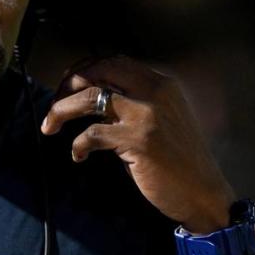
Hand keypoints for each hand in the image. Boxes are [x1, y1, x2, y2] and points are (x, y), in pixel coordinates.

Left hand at [40, 55, 235, 234]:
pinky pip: (91, 134)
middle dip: (67, 84)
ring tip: (50, 126)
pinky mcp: (138, 141)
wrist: (203, 193)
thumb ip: (131, 103)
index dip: (84, 70)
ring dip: (60, 110)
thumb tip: (89, 96)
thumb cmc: (177, 159)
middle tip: (54, 104)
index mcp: (161, 83)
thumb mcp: (159, 119)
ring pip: (88, 97)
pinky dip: (77, 145)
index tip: (67, 85)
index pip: (113, 61)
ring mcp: (146, 115)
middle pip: (97, 70)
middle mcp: (155, 91)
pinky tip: (78, 156)